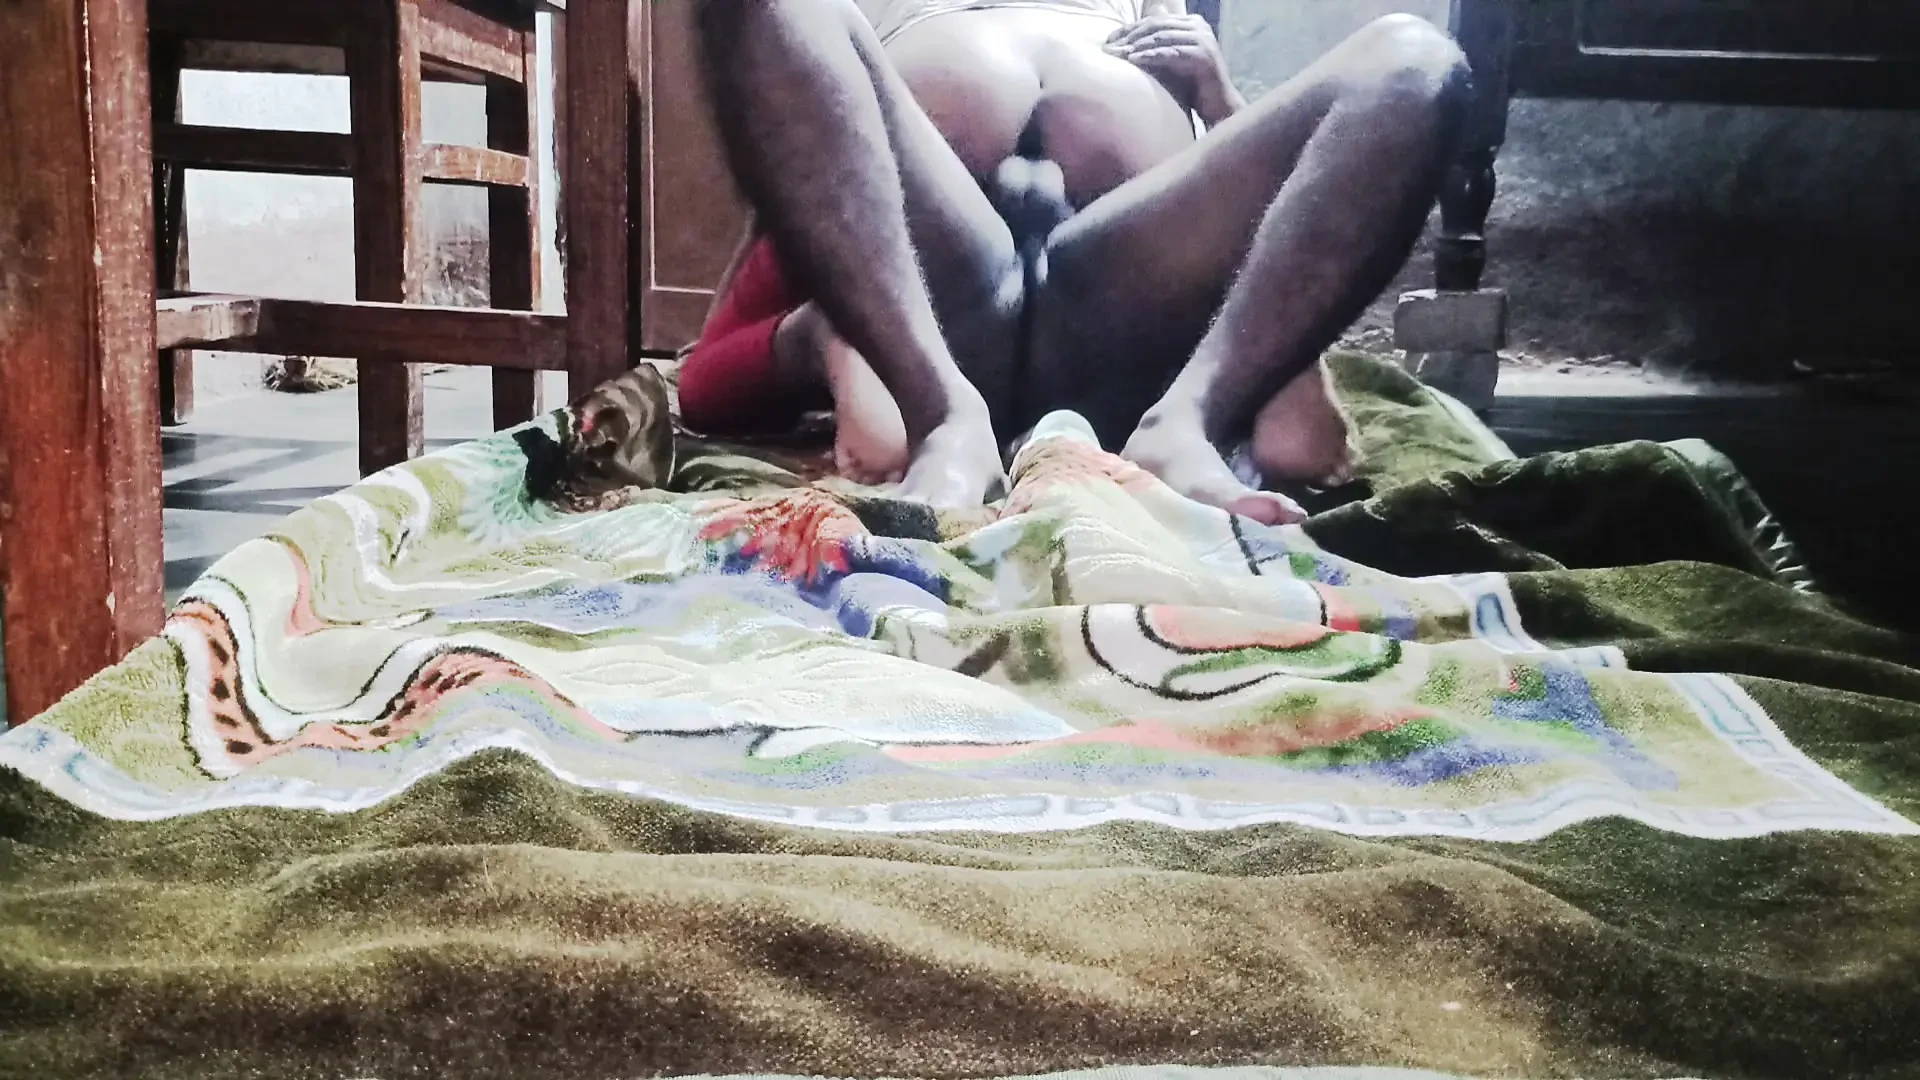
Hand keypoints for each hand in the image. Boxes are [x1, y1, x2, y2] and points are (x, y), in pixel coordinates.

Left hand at [1105, 13, 1244, 126]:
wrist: (1218, 106)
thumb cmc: (1191, 86)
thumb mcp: (1172, 60)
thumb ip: (1157, 45)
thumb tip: (1127, 40)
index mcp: (1192, 23)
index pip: (1155, 20)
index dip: (1130, 29)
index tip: (1109, 40)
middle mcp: (1199, 27)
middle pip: (1157, 26)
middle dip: (1130, 36)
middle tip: (1109, 47)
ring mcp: (1203, 40)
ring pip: (1162, 37)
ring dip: (1136, 45)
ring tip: (1117, 54)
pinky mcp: (1203, 56)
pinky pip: (1170, 53)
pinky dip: (1150, 56)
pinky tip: (1133, 61)